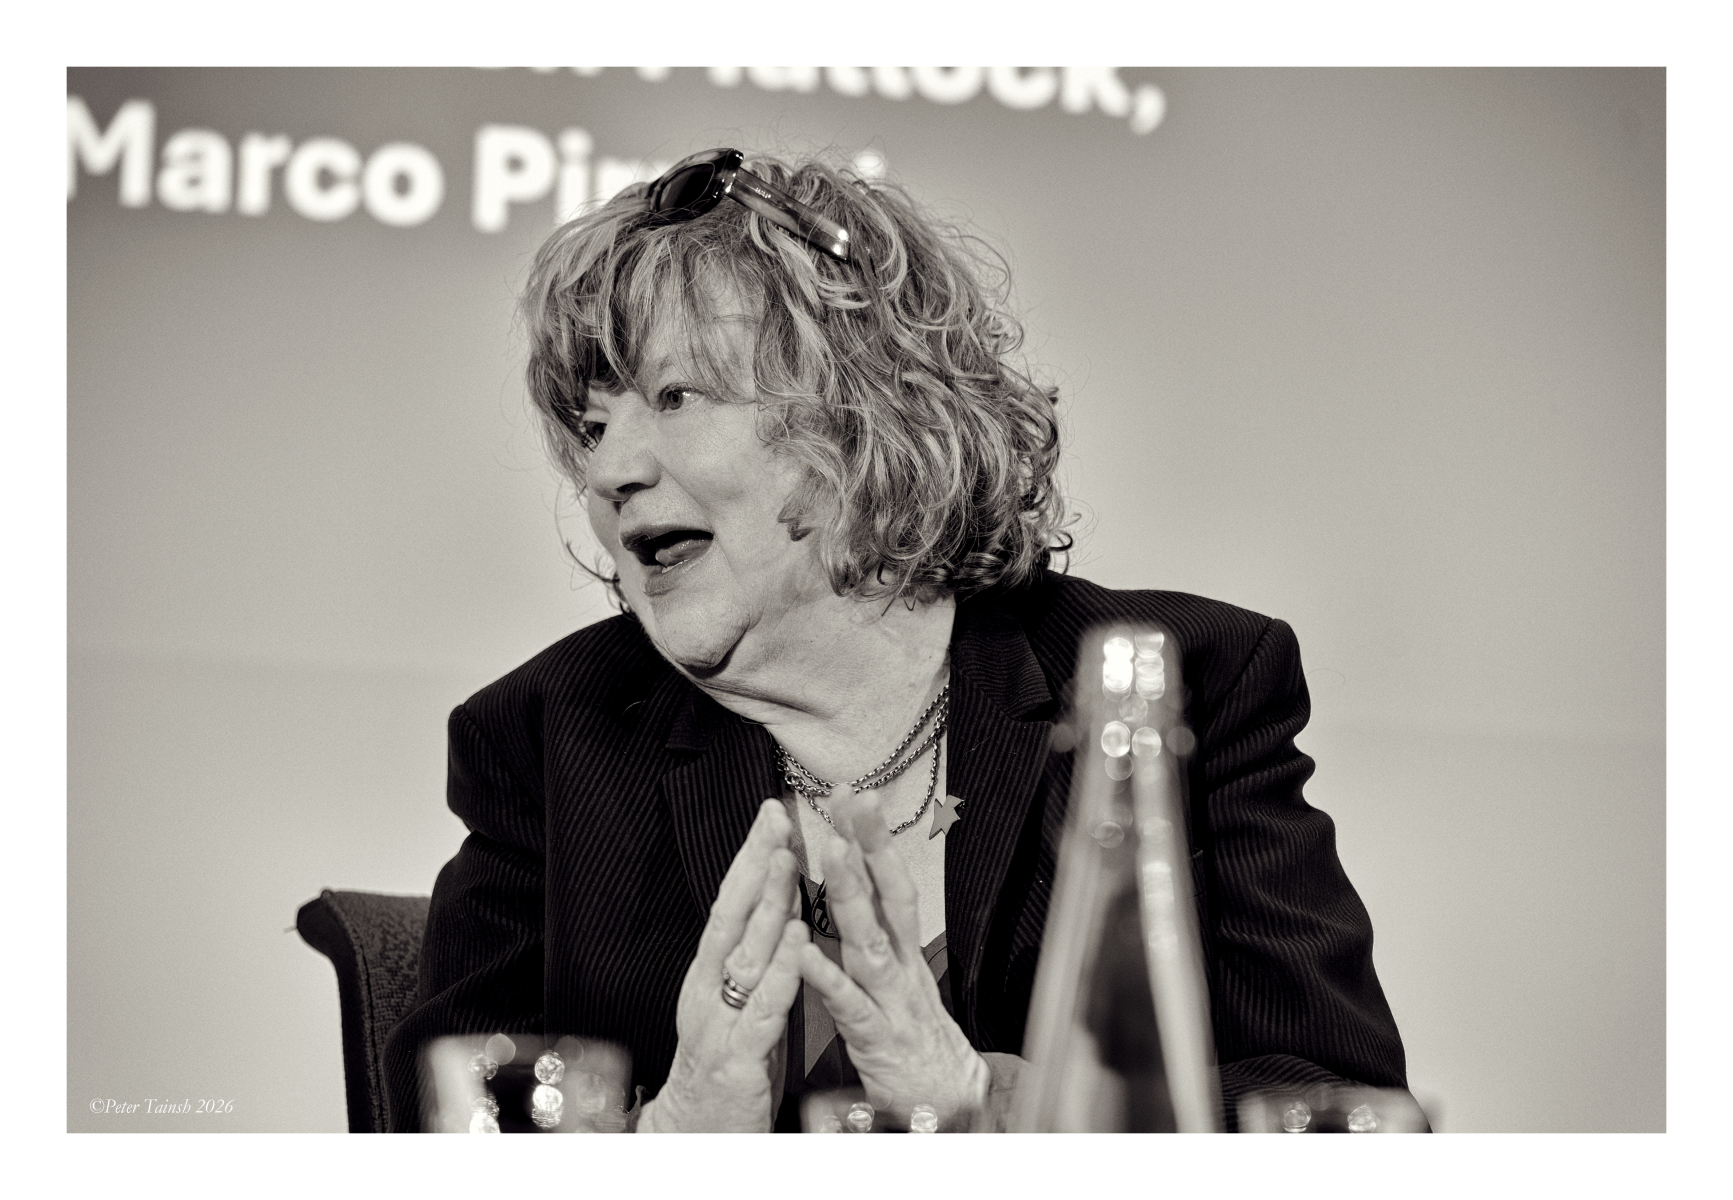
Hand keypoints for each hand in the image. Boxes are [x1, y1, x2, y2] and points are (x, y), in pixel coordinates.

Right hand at [641, 800, 807, 1131]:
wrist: (693, 1136)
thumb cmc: (724, 1067)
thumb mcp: (738, 1003)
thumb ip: (755, 958)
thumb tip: (778, 905)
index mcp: (709, 974)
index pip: (732, 904)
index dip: (751, 857)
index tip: (771, 813)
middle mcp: (707, 989)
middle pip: (732, 914)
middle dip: (754, 862)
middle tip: (775, 816)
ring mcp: (718, 1022)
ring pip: (745, 952)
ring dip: (766, 903)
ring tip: (787, 858)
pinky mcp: (736, 1058)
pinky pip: (763, 1008)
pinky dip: (781, 971)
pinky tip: (797, 939)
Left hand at [797, 793, 990, 1128]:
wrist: (953, 1109)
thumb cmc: (919, 1047)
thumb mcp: (903, 987)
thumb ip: (883, 943)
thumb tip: (864, 896)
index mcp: (904, 955)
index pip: (889, 885)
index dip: (874, 839)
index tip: (855, 795)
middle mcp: (902, 969)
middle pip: (888, 896)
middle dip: (870, 844)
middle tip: (852, 798)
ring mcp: (892, 1002)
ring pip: (870, 939)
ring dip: (852, 894)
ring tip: (830, 851)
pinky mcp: (876, 1040)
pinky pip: (849, 1004)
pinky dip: (827, 976)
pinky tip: (803, 950)